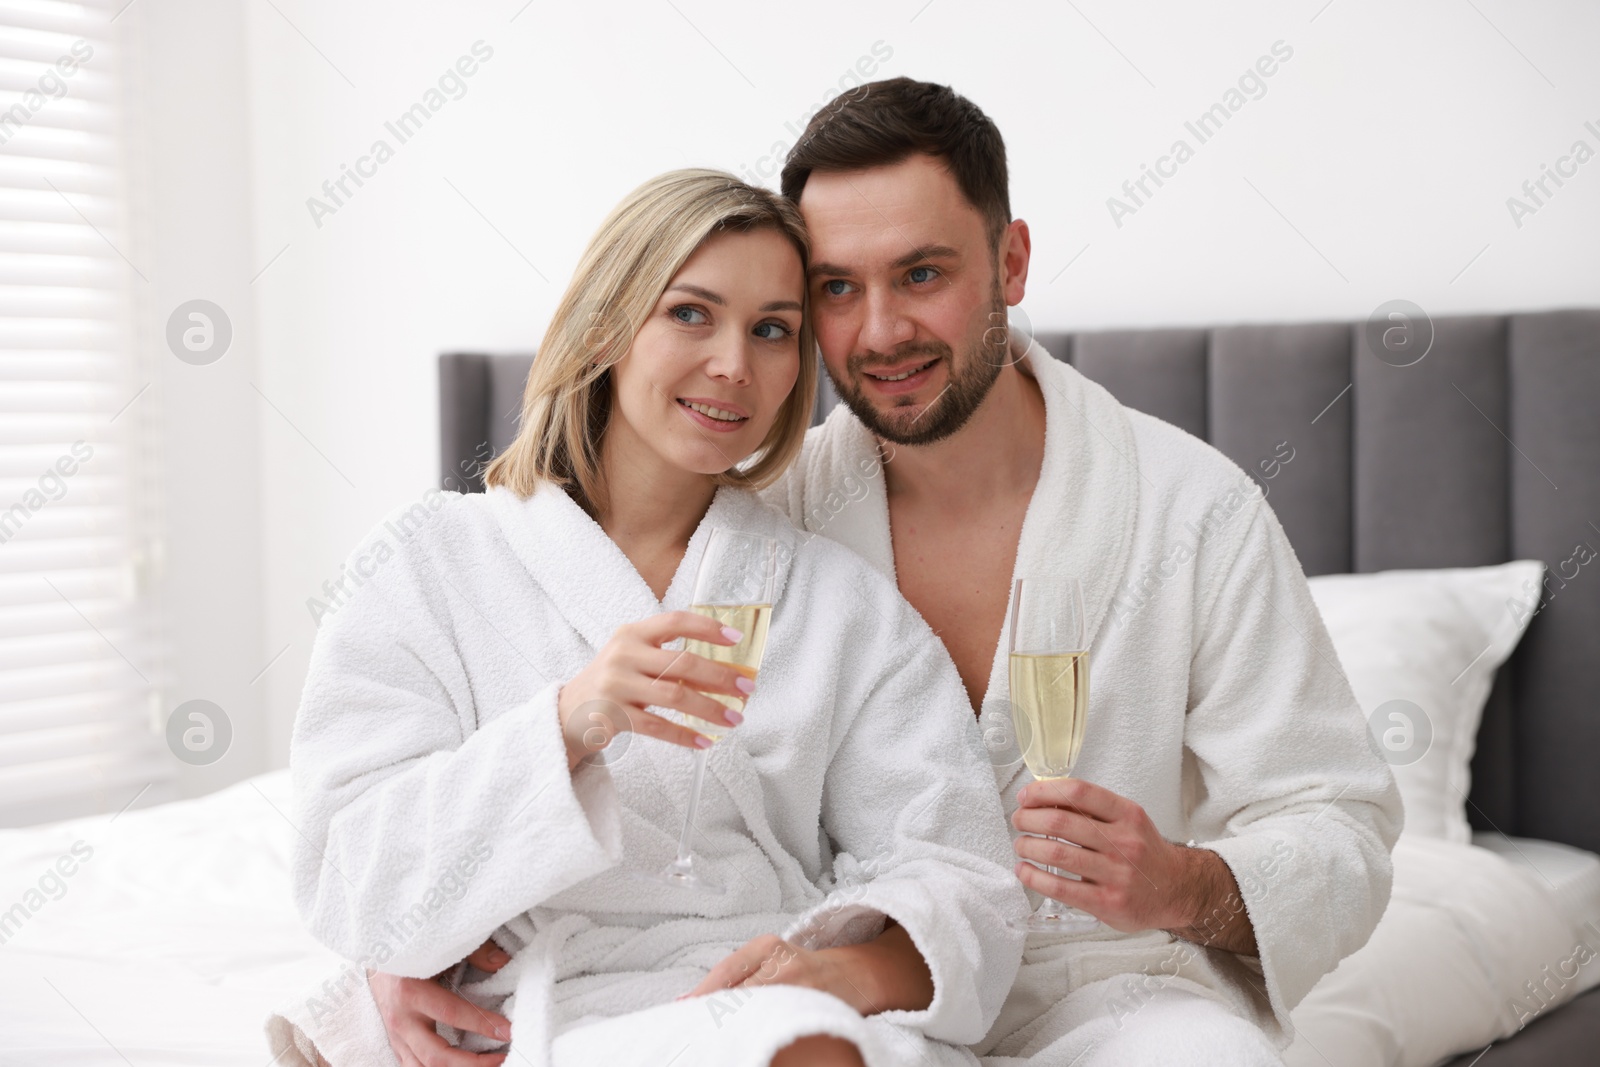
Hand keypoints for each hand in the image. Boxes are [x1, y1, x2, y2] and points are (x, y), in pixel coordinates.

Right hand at [370, 940, 511, 1066]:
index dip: (483, 1024)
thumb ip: (473, 952)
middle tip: (502, 1058)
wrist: (375, 953)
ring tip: (486, 1066)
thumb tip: (502, 961)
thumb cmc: (410, 948)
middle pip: (436, 1056)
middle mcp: (401, 1020)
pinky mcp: (395, 1043)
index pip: (452, 1015)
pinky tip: (460, 1066)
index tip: (508, 1031)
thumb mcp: (439, 946)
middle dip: (472, 1063)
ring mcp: (395, 1036)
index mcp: (411, 993)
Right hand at [558, 610, 753, 767]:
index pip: (675, 622)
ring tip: (734, 718)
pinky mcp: (612, 715)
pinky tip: (705, 740)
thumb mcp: (632, 657)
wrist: (566, 713)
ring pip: (675, 696)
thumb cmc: (612, 683)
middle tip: (746, 688)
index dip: (708, 628)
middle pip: (682, 662)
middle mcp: (623, 654)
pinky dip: (685, 735)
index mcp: (632, 633)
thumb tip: (723, 673)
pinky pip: (658, 726)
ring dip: (710, 708)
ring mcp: (616, 685)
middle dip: (720, 676)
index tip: (736, 639)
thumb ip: (667, 657)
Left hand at [683, 924, 932, 1015]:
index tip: (682, 1011)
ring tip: (716, 1039)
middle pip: (740, 994)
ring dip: (736, 1026)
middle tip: (694, 1031)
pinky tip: (749, 1041)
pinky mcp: (814, 1010)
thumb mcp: (767, 957)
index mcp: (768, 946)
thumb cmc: (799, 966)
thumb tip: (687, 1002)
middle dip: (716, 1014)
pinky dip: (760, 1034)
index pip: (726, 971)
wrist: (852, 974)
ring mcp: (802, 990)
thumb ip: (733, 975)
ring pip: (758, 1011)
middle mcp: (786, 964)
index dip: (703, 994)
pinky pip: (779, 1024)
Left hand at [1011, 778, 1253, 952]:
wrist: (1177, 890)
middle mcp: (1124, 842)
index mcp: (1127, 814)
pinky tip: (1024, 870)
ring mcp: (1116, 873)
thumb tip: (1043, 798)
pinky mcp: (1107, 902)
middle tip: (1018, 820)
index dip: (1044, 791)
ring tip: (1021, 844)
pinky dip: (1033, 877)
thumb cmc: (1144, 852)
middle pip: (1061, 822)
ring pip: (1057, 853)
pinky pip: (1060, 888)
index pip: (1079, 792)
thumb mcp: (1128, 821)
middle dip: (1028, 818)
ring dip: (1028, 846)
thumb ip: (1092, 810)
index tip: (1026, 796)